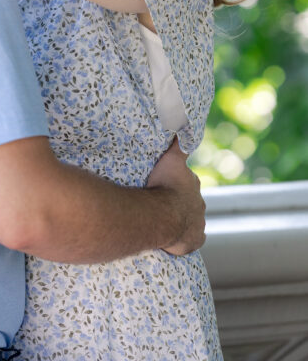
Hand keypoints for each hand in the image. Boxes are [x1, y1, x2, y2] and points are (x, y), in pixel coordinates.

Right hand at [147, 139, 205, 255]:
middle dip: (180, 203)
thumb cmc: (163, 186)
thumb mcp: (170, 160)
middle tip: (163, 204)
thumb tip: (184, 123)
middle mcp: (200, 203)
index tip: (166, 186)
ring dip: (182, 221)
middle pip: (191, 202)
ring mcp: (199, 223)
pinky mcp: (196, 240)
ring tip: (166, 222)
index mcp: (193, 184)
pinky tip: (176, 239)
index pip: (188, 182)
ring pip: (192, 220)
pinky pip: (193, 239)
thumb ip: (178, 145)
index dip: (177, 184)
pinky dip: (186, 238)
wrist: (163, 215)